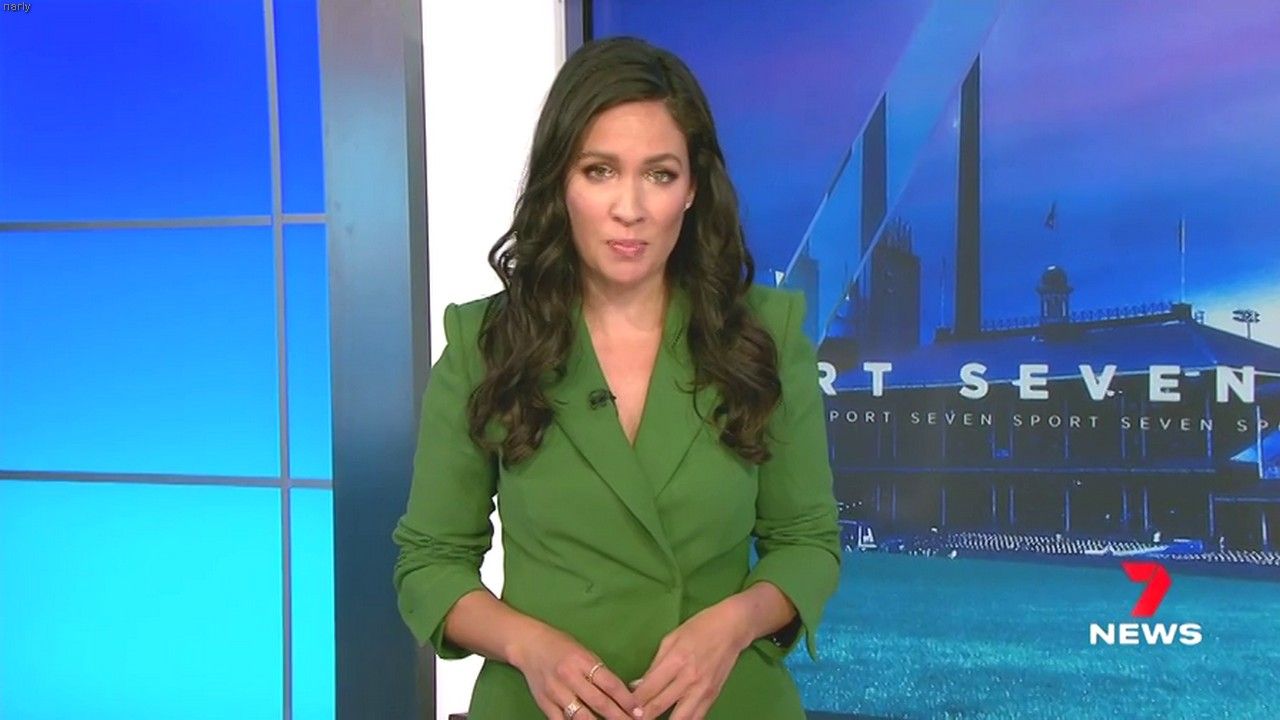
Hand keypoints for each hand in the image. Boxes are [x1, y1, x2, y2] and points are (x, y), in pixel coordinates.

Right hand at [510, 623, 641, 719]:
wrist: (528, 644)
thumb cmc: (560, 645)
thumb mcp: (583, 652)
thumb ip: (599, 672)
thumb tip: (621, 693)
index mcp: (582, 661)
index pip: (610, 684)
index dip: (626, 700)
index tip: (639, 711)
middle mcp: (569, 677)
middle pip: (598, 702)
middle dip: (618, 716)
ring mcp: (555, 692)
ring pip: (581, 716)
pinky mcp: (544, 703)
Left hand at [632, 600, 751, 719]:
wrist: (732, 627)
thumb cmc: (699, 627)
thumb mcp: (671, 639)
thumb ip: (655, 665)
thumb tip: (638, 685)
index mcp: (676, 661)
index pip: (649, 689)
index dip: (634, 702)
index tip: (624, 708)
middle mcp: (689, 679)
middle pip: (660, 706)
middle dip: (643, 717)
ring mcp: (702, 690)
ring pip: (680, 719)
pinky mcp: (713, 697)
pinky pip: (696, 717)